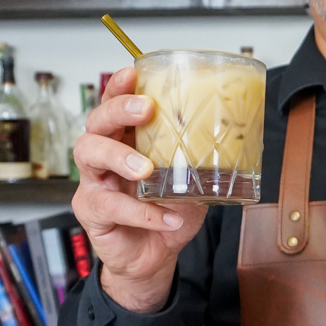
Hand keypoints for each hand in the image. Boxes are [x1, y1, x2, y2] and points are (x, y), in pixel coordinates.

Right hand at [71, 67, 207, 312]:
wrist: (156, 253)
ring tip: (146, 169)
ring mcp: (94, 182)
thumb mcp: (190, 180)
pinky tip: (167, 217)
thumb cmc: (169, 209)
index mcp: (128, 139)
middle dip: (119, 110)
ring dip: (120, 157)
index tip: (133, 72)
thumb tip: (236, 137)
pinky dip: (142, 212)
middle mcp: (105, 154)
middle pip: (97, 121)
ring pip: (88, 154)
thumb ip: (201, 159)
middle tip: (146, 110)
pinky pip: (110, 206)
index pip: (116, 104)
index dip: (120, 87)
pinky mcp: (92, 212)